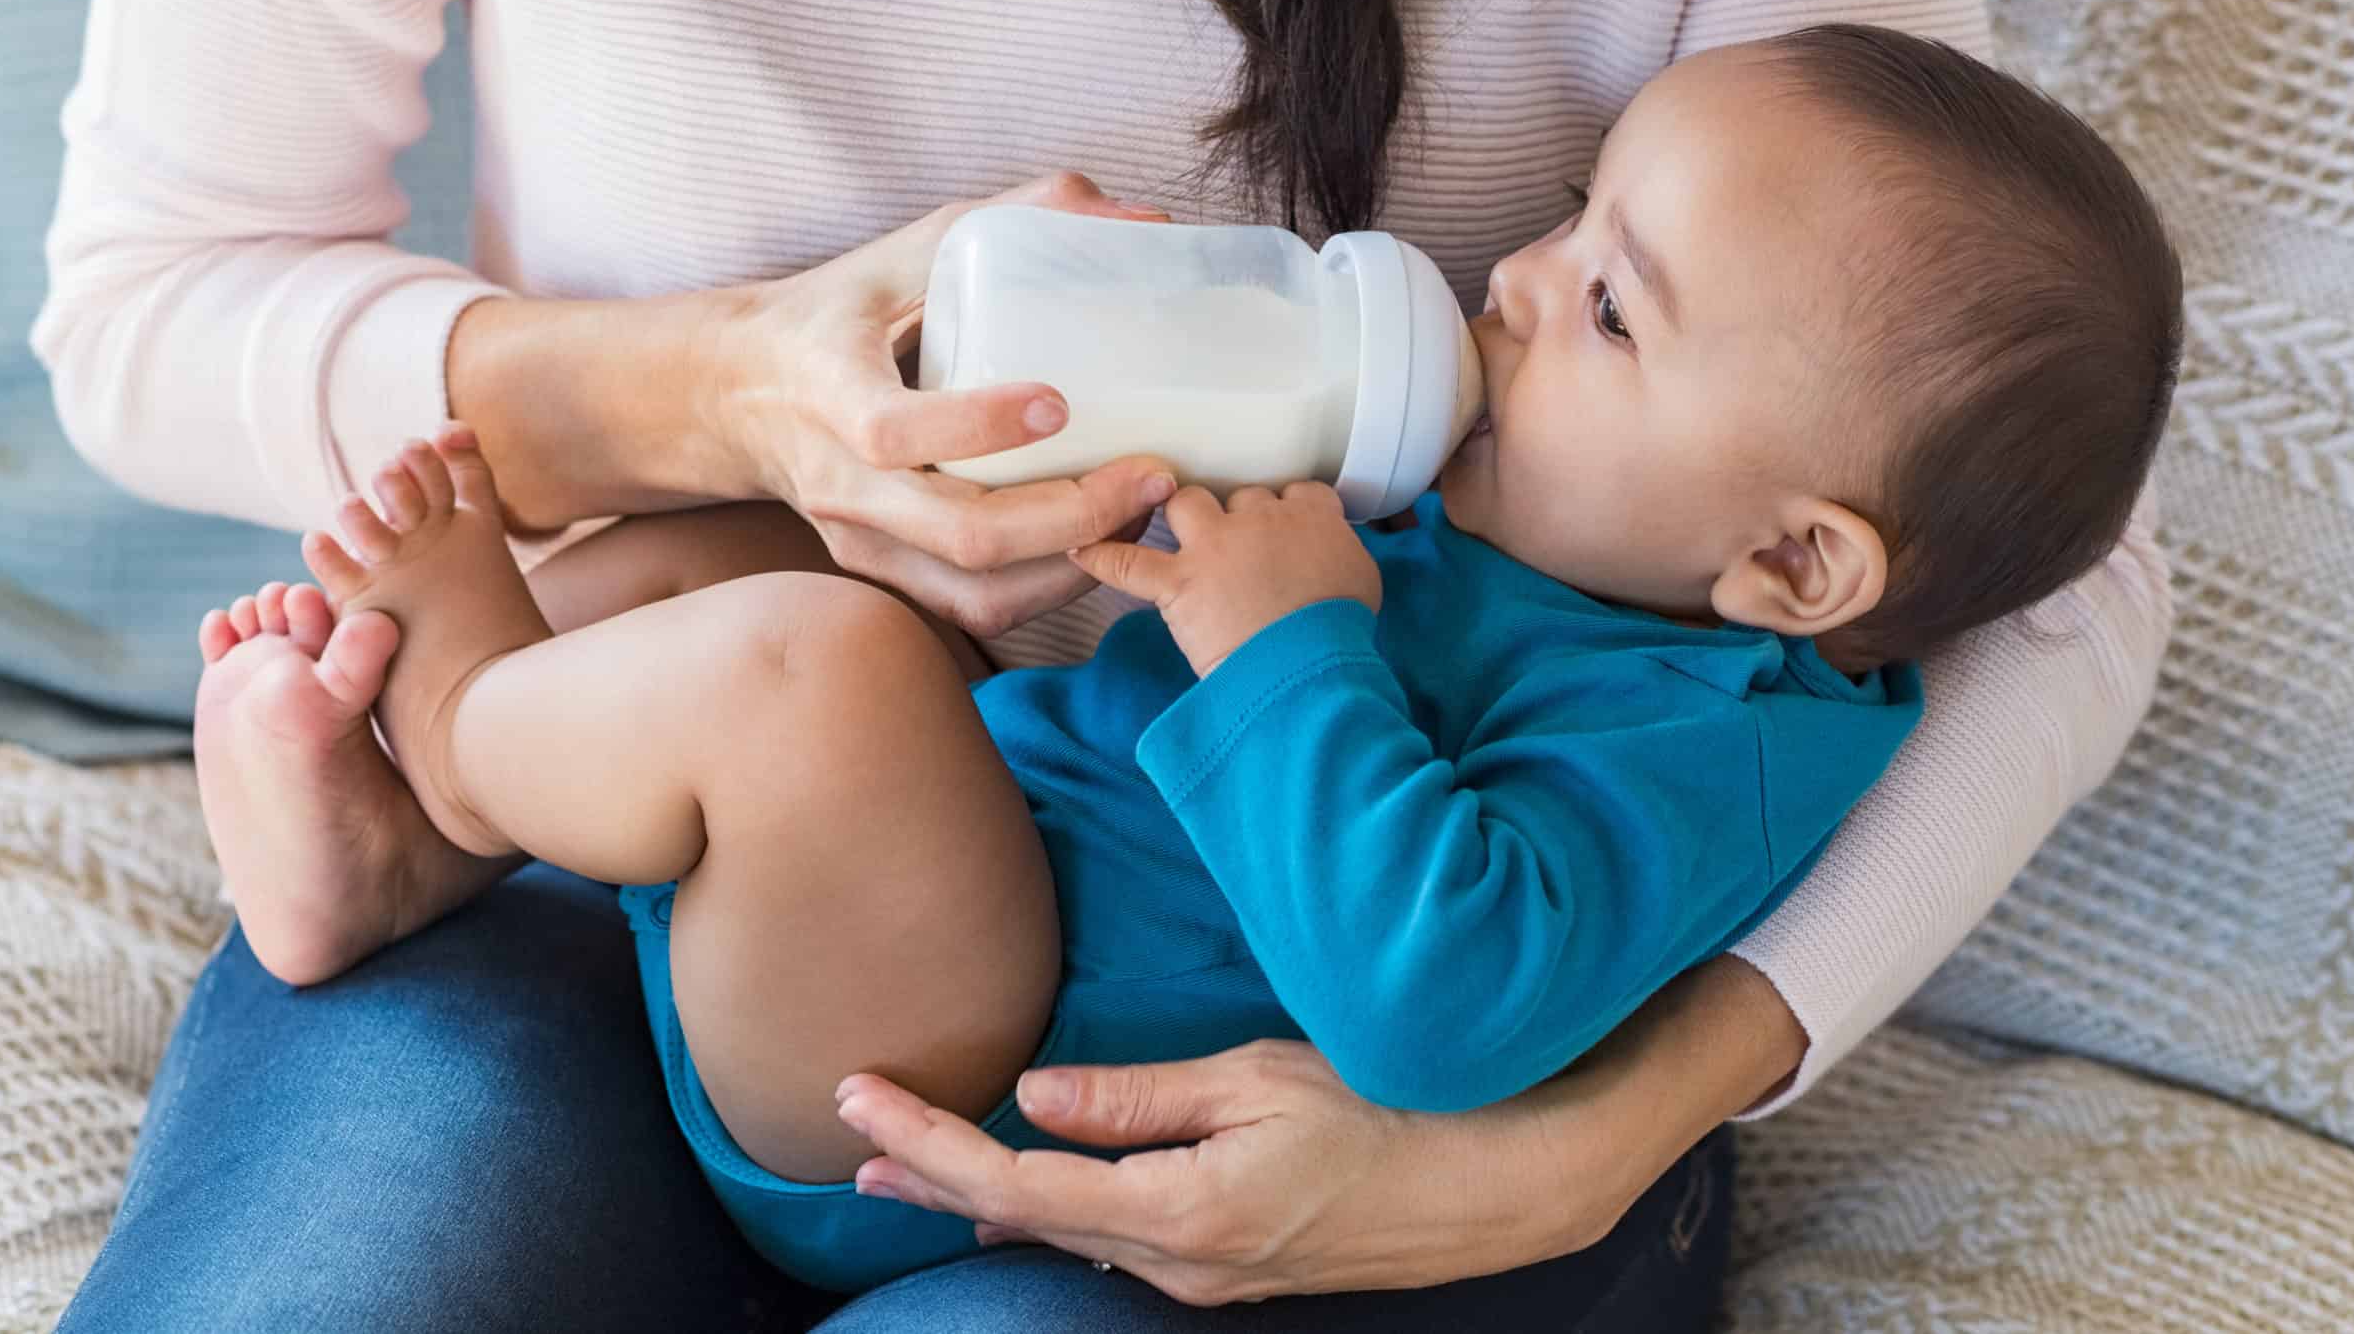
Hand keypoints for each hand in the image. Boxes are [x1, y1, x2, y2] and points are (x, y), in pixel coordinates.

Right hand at [707, 172, 1183, 638]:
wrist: (739, 393)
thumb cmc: (840, 312)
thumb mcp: (908, 249)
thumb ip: (1018, 216)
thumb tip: (1143, 216)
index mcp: (830, 390)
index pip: (894, 431)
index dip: (979, 426)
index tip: (1060, 404)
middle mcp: (841, 482)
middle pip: (962, 534)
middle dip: (1074, 515)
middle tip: (1153, 475)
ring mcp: (861, 539)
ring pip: (978, 589)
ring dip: (1076, 564)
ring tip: (1141, 512)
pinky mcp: (883, 572)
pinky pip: (975, 607)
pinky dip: (1049, 588)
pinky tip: (1100, 543)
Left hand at [833, 958, 1802, 1305]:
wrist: (1505, 1182)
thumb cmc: (1393, 1107)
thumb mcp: (1260, 1078)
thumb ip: (1139, 1098)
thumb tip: (1036, 1096)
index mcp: (1180, 1211)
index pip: (1016, 1182)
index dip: (928, 1144)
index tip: (856, 1102)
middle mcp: (1180, 1261)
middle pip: (1023, 1222)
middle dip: (930, 1179)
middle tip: (848, 1142)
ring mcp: (1208, 1276)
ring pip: (1067, 1236)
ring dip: (980, 1197)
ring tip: (908, 1167)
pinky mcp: (1233, 1266)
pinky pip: (1118, 1239)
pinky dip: (1052, 1209)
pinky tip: (1026, 1190)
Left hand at [1068, 483, 1380, 674]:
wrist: (1310, 666)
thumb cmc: (1341, 631)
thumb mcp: (1361, 579)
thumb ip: (1340, 553)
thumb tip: (1328, 559)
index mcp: (1311, 516)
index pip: (1296, 491)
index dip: (1285, 508)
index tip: (1283, 527)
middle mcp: (1260, 518)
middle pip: (1240, 496)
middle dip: (1236, 518)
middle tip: (1238, 549)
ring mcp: (1215, 546)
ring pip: (1186, 503)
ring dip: (1181, 514)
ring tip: (1179, 534)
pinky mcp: (1180, 582)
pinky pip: (1127, 562)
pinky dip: (1102, 557)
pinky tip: (1080, 551)